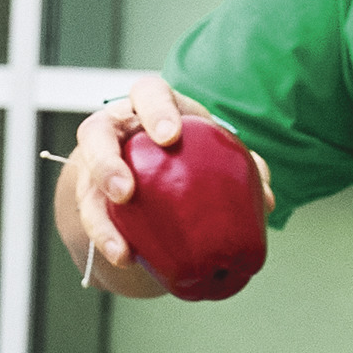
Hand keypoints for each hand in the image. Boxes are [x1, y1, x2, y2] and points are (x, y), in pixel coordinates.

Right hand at [50, 78, 268, 299]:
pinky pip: (93, 222)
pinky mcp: (90, 198)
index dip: (155, 111)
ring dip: (100, 220)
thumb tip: (266, 198)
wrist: (154, 169)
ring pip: (86, 186)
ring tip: (120, 248)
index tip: (170, 137)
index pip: (148, 94)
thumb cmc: (189, 149)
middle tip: (126, 192)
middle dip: (106, 163)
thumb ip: (240, 164)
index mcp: (150, 106)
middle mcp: (115, 131)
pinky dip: (109, 242)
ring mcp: (95, 165)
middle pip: (95, 134)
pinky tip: (127, 259)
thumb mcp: (212, 148)